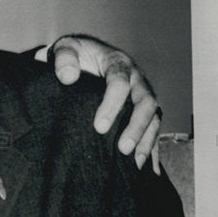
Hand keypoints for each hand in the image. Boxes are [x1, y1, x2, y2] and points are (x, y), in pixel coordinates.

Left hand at [38, 35, 161, 172]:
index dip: (112, 105)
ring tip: (134, 163)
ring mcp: (141, 94)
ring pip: (154, 116)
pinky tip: (147, 167)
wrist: (83, 56)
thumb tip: (68, 77)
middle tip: (122, 149)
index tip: (99, 127)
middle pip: (146, 102)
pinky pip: (153, 127)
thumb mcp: (66, 48)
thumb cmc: (75, 54)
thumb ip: (63, 58)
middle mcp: (136, 78)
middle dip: (136, 126)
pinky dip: (151, 146)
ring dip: (146, 139)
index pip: (120, 82)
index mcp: (118, 62)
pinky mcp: (141, 108)